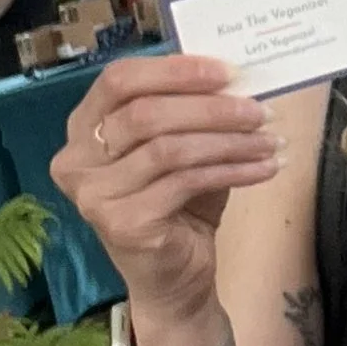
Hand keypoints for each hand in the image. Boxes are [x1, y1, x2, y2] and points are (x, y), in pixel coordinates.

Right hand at [52, 53, 278, 342]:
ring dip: (229, 140)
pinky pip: (185, 181)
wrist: (173, 275)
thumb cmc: (177, 201)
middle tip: (259, 111)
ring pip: (169, 148)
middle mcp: (76, 159)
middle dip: (211, 108)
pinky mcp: (122, 223)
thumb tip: (236, 73)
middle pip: (145, 113)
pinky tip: (262, 168)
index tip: (227, 72)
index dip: (174, 70)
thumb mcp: (182, 144)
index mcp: (84, 127)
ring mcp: (94, 195)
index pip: (119, 80)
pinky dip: (232, 170)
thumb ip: (192, 108)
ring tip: (269, 141)